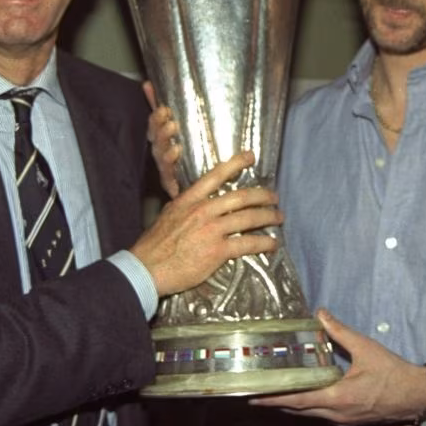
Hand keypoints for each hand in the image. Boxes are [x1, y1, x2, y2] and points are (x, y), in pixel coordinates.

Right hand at [131, 149, 279, 295]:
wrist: (147, 268)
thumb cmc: (154, 245)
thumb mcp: (168, 215)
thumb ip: (185, 207)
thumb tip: (196, 202)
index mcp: (189, 199)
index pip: (216, 175)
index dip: (236, 164)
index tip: (251, 157)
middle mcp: (203, 210)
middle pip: (241, 197)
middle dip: (262, 195)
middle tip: (274, 197)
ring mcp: (212, 230)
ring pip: (248, 218)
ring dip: (267, 217)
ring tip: (278, 218)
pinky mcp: (218, 250)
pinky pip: (247, 243)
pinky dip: (263, 243)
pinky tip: (272, 244)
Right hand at [143, 81, 181, 197]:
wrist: (191, 186)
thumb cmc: (180, 154)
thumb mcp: (171, 126)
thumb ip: (158, 105)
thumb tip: (147, 83)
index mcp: (159, 137)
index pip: (154, 125)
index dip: (156, 117)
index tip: (164, 109)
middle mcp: (159, 152)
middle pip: (156, 140)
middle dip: (160, 129)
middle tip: (169, 120)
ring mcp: (165, 168)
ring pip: (161, 157)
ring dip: (166, 147)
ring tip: (175, 139)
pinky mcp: (171, 184)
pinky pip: (169, 176)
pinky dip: (172, 166)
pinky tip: (178, 156)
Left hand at [250, 309, 425, 425]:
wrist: (417, 395)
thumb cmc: (393, 373)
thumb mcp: (366, 348)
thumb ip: (340, 332)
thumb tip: (321, 314)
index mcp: (337, 397)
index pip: (297, 400)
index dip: (274, 398)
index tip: (254, 396)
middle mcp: (336, 413)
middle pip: (299, 410)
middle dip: (277, 402)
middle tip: (257, 393)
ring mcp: (343, 420)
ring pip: (310, 415)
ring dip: (292, 406)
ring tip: (274, 394)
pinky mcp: (350, 420)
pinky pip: (322, 416)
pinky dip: (308, 407)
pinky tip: (304, 396)